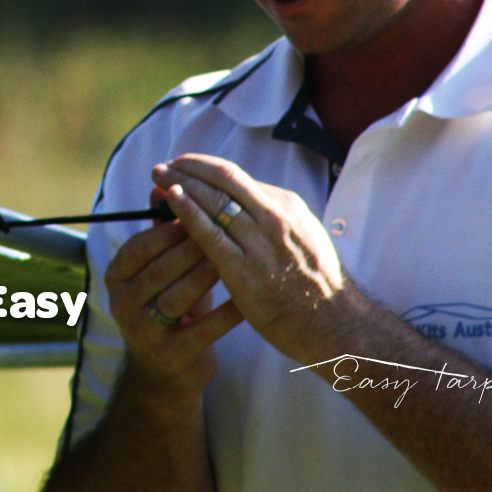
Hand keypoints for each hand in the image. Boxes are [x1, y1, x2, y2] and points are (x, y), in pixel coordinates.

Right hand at [105, 191, 244, 399]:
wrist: (167, 368)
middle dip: (194, 246)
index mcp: (116, 276)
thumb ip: (162, 229)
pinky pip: (203, 329)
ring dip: (208, 275)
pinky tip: (248, 298)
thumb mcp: (161, 267)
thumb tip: (163, 184)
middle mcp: (122, 302)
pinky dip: (228, 312)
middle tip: (227, 229)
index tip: (201, 210)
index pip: (140, 246)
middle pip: (160, 269)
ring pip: (178, 296)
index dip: (169, 228)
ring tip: (236, 258)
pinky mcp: (171, 354)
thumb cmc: (170, 302)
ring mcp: (144, 331)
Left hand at [153, 154, 359, 363]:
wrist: (334, 325)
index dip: (203, 169)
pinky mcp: (245, 270)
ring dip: (181, 183)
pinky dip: (187, 212)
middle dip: (188, 168)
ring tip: (158, 177)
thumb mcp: (299, 236)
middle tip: (162, 165)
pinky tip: (169, 200)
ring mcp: (261, 242)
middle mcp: (275, 217)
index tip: (182, 167)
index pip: (236, 177)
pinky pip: (209, 233)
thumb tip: (234, 200)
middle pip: (223, 178)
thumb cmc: (313, 283)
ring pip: (214, 200)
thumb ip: (268, 218)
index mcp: (287, 206)